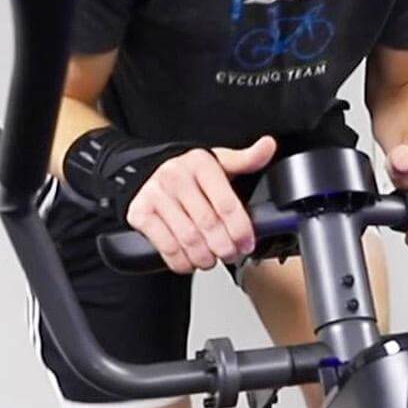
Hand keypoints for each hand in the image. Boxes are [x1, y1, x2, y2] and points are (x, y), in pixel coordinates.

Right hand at [125, 136, 276, 272]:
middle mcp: (175, 176)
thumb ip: (246, 160)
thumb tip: (268, 146)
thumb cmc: (191, 173)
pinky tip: (190, 261)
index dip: (240, 230)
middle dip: (224, 247)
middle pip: (208, 224)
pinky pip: (166, 246)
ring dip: (204, 257)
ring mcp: (155, 194)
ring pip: (188, 238)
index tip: (247, 244)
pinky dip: (181, 261)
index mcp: (200, 163)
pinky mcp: (140, 212)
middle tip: (230, 255)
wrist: (150, 173)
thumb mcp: (219, 163)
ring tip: (211, 259)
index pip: (226, 204)